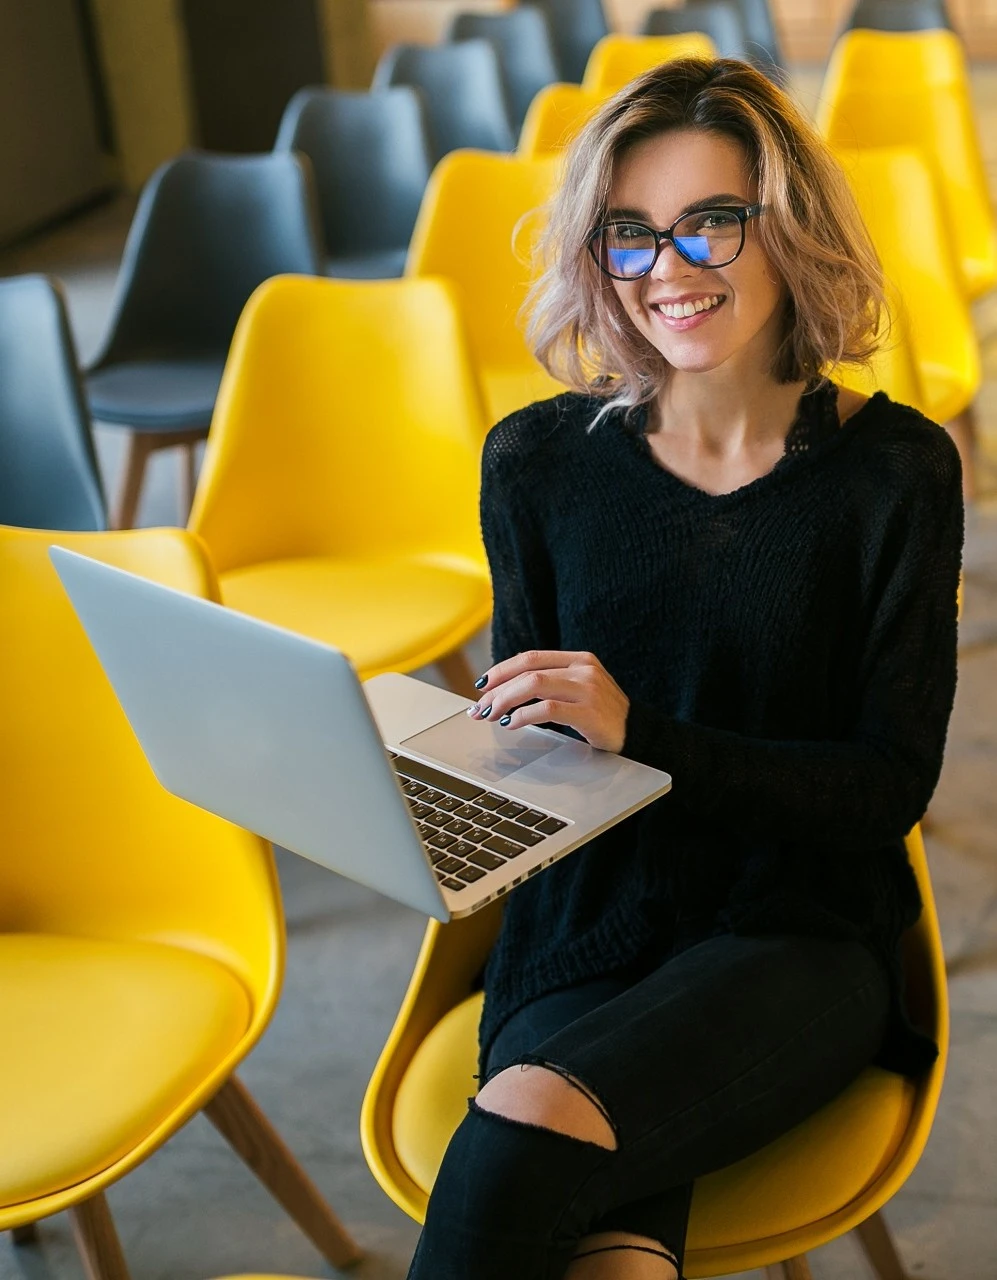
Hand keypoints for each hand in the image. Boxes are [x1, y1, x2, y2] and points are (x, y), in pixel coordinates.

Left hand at [467, 650, 629, 753]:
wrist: (637, 734)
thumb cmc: (602, 715)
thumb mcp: (579, 690)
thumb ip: (551, 684)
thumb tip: (505, 691)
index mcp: (579, 659)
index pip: (531, 657)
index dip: (502, 669)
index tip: (482, 684)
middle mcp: (584, 669)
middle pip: (528, 669)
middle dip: (497, 688)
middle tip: (480, 706)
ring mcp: (588, 689)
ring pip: (534, 684)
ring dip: (505, 701)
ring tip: (492, 715)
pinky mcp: (589, 712)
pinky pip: (547, 709)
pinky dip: (523, 716)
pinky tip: (512, 724)